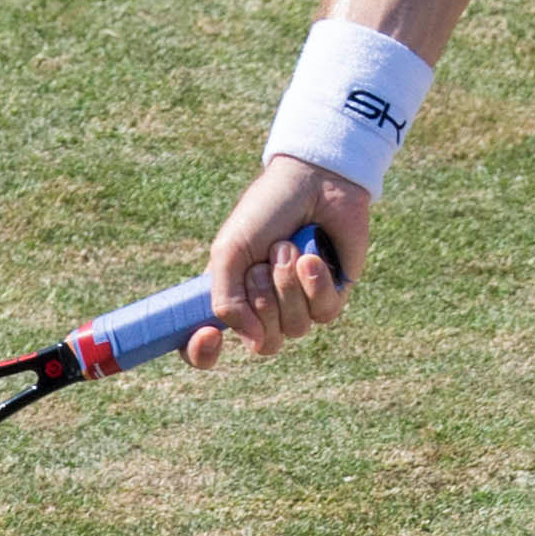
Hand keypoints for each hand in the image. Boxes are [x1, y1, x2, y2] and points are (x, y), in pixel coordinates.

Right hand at [192, 154, 371, 367]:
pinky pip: (323, 313)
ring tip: (289, 247)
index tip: (208, 336)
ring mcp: (299, 305)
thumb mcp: (230, 251)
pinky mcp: (332, 295)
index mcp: (230, 298)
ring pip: (294, 328)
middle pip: (263, 342)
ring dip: (288, 284)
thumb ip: (227, 301)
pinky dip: (314, 283)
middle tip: (264, 259)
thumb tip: (255, 343)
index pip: (207, 348)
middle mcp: (264, 309)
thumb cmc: (266, 211)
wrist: (313, 181)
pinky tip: (312, 256)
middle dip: (262, 298)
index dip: (202, 353)